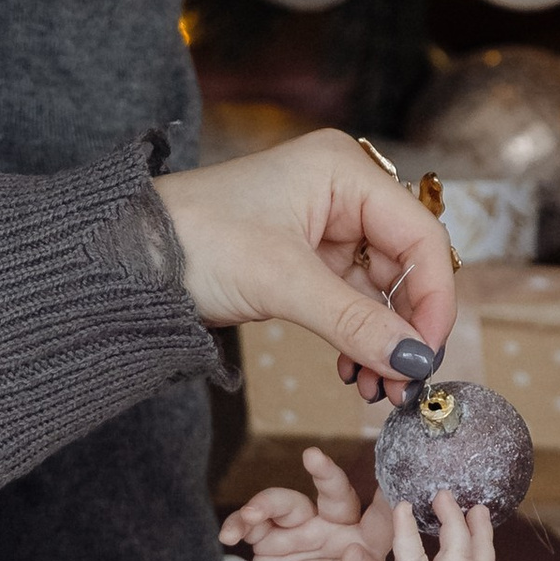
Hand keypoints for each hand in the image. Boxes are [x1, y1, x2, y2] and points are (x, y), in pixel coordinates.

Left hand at [159, 129, 457, 395]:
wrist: (125, 258)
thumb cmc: (194, 240)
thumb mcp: (282, 281)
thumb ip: (355, 322)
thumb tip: (414, 360)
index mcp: (344, 172)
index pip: (420, 235)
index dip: (433, 297)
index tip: (426, 353)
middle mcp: (342, 192)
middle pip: (406, 265)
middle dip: (406, 327)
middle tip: (401, 383)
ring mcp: (325, 227)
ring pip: (380, 291)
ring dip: (382, 341)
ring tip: (373, 388)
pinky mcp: (305, 261)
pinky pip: (351, 303)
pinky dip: (357, 338)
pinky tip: (351, 371)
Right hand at [220, 449, 395, 560]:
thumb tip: (356, 553)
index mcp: (365, 539)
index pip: (379, 514)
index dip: (385, 496)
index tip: (385, 478)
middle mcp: (334, 526)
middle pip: (333, 492)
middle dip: (324, 472)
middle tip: (313, 456)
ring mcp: (301, 529)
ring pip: (285, 503)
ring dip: (265, 503)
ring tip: (250, 515)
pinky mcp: (271, 539)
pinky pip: (252, 523)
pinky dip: (238, 524)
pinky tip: (228, 535)